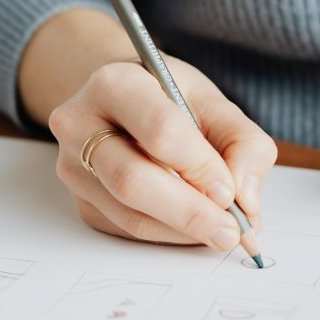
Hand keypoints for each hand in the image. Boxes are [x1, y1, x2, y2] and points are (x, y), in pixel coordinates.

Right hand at [48, 55, 276, 249]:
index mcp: (115, 84)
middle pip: (133, 180)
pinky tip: (195, 228)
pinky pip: (128, 229)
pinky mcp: (83, 201)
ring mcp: (74, 167)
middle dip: (190, 212)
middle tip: (231, 231)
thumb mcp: (213, 102)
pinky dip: (170, 235)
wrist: (122, 101)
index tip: (230, 192)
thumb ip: (243, 143)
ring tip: (223, 232)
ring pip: (129, 214)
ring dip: (183, 231)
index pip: (160, 130)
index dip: (199, 166)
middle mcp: (81, 124)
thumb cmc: (169, 97)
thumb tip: (246, 199)